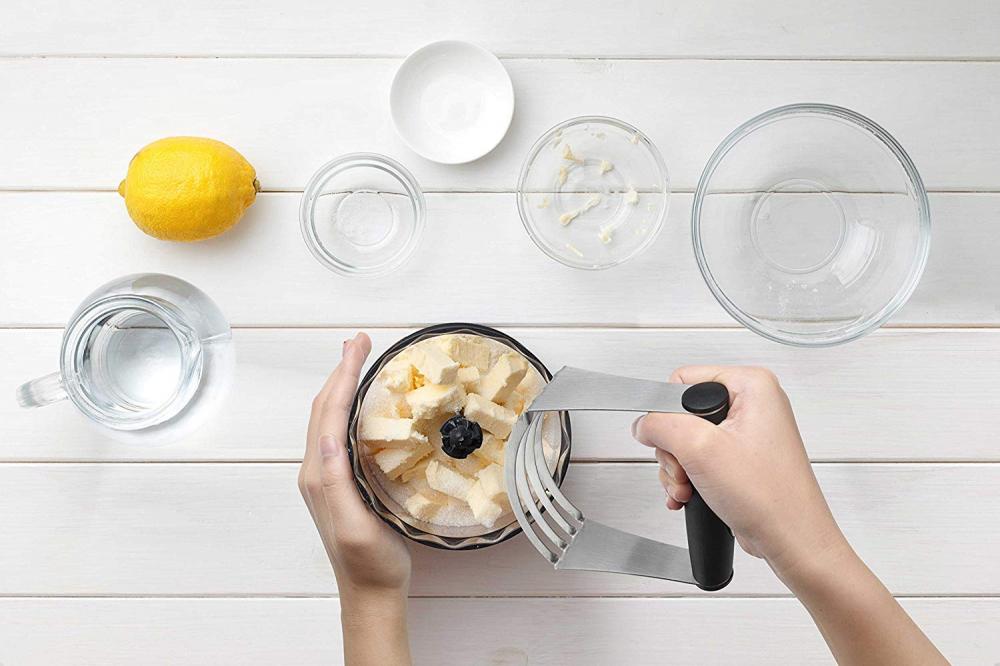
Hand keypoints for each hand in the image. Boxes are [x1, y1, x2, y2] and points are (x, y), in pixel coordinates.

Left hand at [298, 333, 411, 665]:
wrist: (370, 593)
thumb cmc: (371, 563)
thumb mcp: (356, 525)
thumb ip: (337, 482)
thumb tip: (329, 436)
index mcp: (320, 474)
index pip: (328, 411)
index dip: (343, 375)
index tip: (359, 346)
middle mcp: (316, 470)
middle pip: (323, 408)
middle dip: (340, 371)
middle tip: (361, 341)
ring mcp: (325, 476)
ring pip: (328, 417)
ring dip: (342, 385)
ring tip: (360, 360)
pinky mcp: (337, 482)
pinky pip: (338, 431)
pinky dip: (348, 406)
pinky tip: (363, 403)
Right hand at [633, 366, 947, 664]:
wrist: (793, 541)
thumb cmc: (770, 498)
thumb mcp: (700, 449)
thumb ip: (660, 426)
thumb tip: (643, 424)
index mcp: (752, 386)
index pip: (683, 380)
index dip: (667, 412)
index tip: (669, 440)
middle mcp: (753, 404)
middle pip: (682, 413)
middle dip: (674, 449)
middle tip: (684, 470)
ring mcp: (747, 433)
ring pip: (686, 439)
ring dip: (678, 468)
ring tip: (689, 488)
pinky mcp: (742, 458)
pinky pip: (699, 458)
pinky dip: (688, 477)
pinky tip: (690, 494)